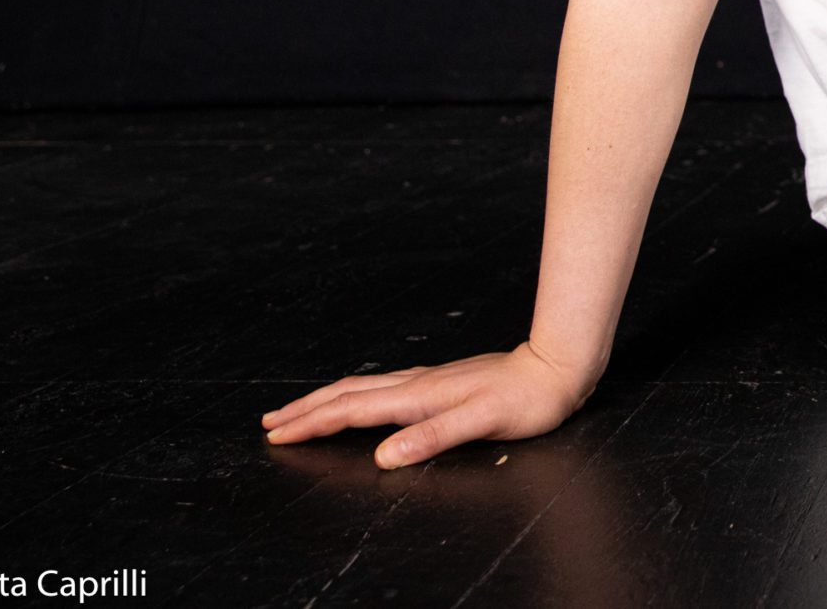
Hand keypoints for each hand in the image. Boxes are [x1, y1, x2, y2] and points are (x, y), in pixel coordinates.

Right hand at [260, 340, 597, 468]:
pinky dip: (354, 397)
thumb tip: (383, 457)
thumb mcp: (481, 422)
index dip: (313, 424)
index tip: (277, 434)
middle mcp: (417, 385)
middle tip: (269, 423)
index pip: (352, 410)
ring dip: (325, 401)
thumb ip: (433, 438)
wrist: (556, 369)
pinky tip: (357, 401)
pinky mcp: (439, 383)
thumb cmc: (525, 399)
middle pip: (347, 394)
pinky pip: (381, 389)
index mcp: (418, 396)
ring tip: (299, 411)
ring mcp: (427, 382)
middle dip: (306, 410)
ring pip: (362, 388)